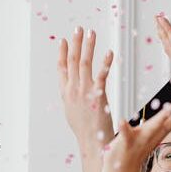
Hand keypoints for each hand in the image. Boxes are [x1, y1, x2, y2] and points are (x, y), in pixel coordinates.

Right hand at [57, 26, 114, 151]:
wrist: (92, 142)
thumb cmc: (85, 130)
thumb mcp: (72, 112)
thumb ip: (72, 98)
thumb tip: (71, 91)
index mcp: (66, 93)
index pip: (61, 69)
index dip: (62, 53)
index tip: (63, 40)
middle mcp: (73, 90)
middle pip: (72, 61)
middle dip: (75, 43)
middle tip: (78, 29)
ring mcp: (84, 92)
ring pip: (84, 63)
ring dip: (88, 46)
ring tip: (91, 33)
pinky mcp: (97, 96)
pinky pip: (101, 75)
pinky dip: (105, 62)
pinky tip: (109, 52)